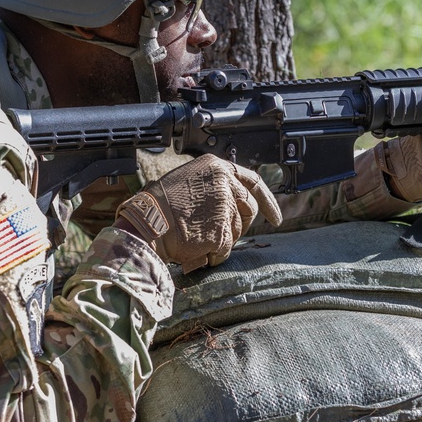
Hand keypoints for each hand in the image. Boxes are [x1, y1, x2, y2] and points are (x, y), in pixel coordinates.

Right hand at [116, 154, 281, 272]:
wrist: (145, 223)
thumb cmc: (158, 205)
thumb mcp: (188, 181)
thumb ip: (213, 186)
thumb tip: (233, 202)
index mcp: (216, 167)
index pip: (253, 181)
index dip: (268, 200)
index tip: (276, 216)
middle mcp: (225, 183)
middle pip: (250, 208)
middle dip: (242, 224)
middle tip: (223, 233)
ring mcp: (225, 208)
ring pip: (237, 231)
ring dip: (221, 240)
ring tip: (195, 236)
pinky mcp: (222, 232)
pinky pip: (225, 250)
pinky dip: (212, 254)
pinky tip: (194, 248)